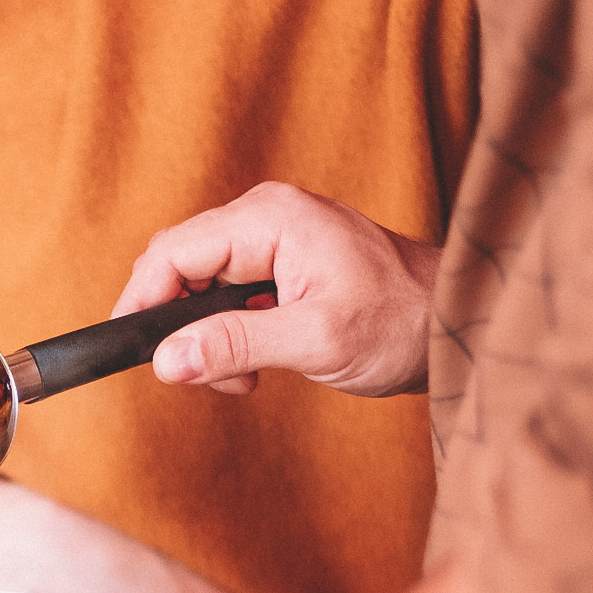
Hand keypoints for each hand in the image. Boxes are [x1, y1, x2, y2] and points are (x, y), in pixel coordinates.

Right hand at [113, 181, 439, 396]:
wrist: (457, 324)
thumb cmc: (402, 323)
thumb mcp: (314, 341)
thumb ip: (234, 345)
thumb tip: (167, 359)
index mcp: (269, 218)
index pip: (172, 252)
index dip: (142, 301)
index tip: (135, 351)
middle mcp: (266, 216)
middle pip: (180, 266)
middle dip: (181, 327)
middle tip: (210, 375)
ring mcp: (275, 237)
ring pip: (201, 284)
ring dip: (208, 337)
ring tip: (245, 376)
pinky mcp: (284, 262)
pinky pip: (228, 293)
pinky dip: (230, 333)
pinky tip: (258, 364)